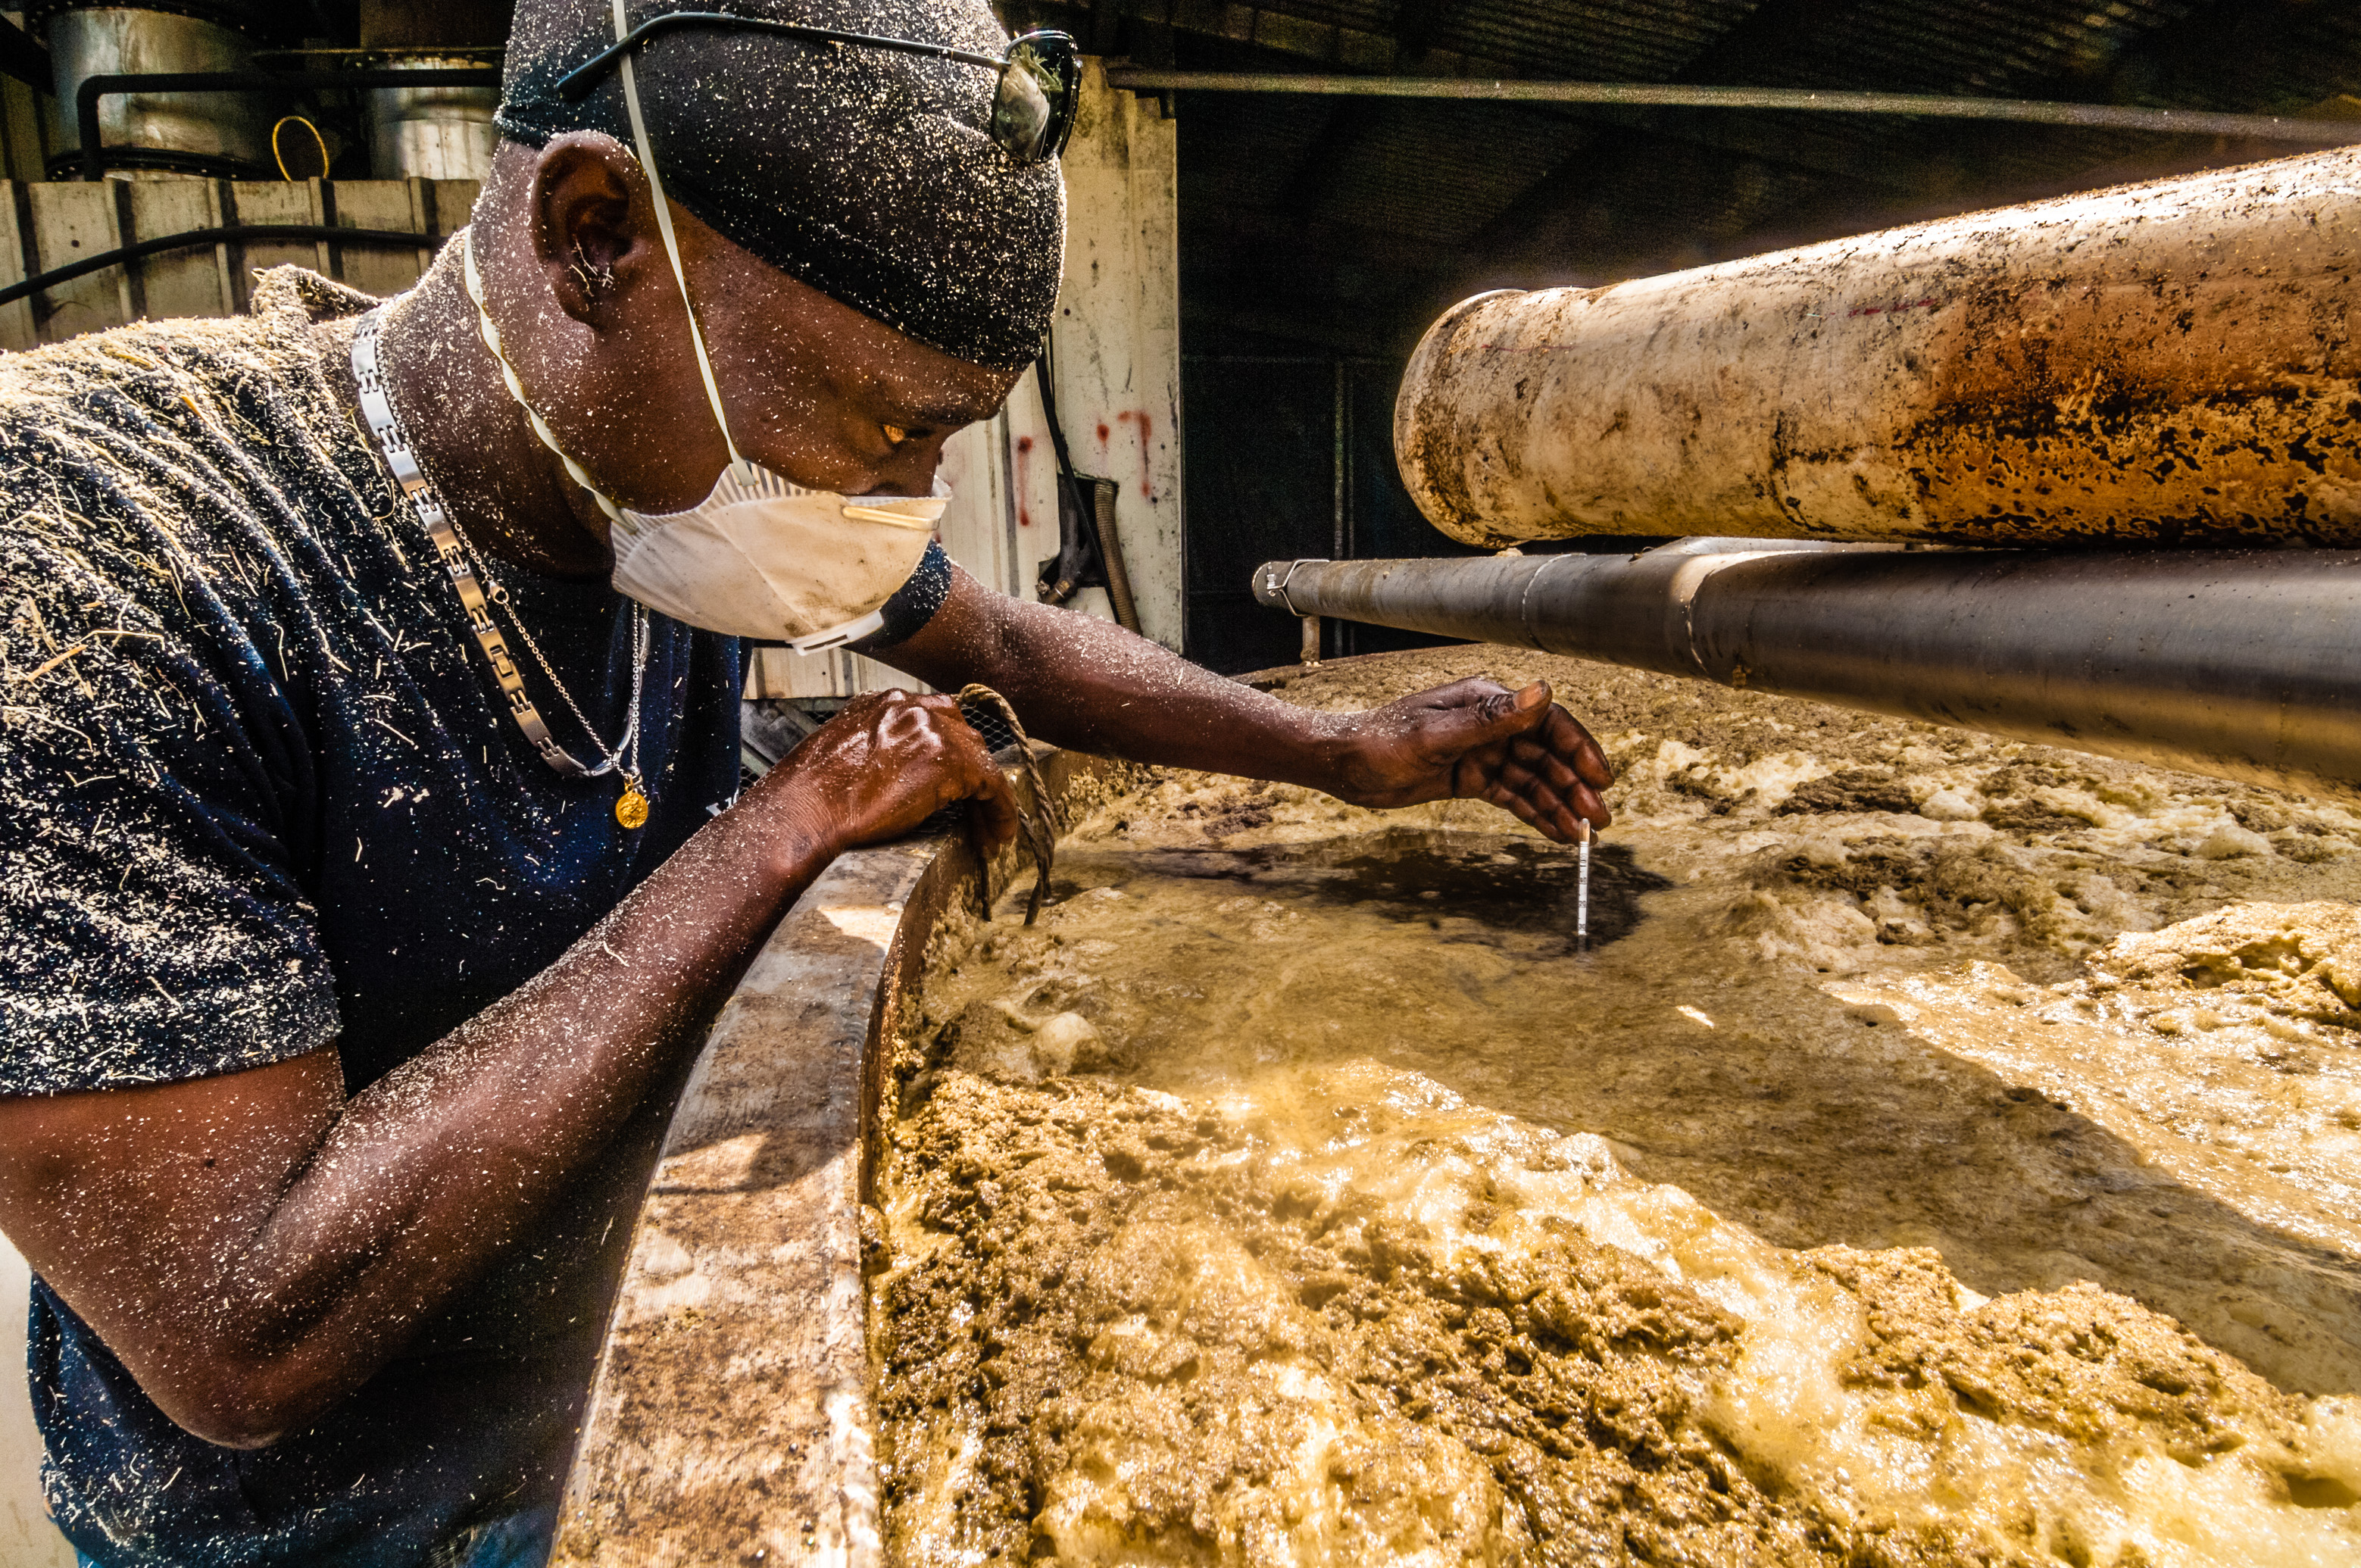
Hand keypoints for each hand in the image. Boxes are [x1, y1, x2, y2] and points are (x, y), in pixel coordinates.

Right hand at [749, 689, 1021, 860]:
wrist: (800, 814)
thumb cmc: (806, 798)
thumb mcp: (840, 759)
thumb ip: (875, 755)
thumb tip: (893, 778)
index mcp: (880, 704)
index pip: (933, 718)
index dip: (950, 752)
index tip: (954, 782)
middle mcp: (907, 707)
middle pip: (962, 734)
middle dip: (971, 773)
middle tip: (975, 809)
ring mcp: (929, 729)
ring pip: (980, 759)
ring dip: (987, 796)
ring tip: (987, 830)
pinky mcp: (945, 760)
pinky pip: (992, 784)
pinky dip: (1000, 810)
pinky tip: (996, 836)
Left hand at [1328, 678, 1612, 840]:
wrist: (1344, 765)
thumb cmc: (1382, 741)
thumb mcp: (1436, 734)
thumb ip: (1491, 719)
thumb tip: (1542, 691)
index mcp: (1486, 701)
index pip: (1546, 723)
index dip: (1578, 749)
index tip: (1600, 778)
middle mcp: (1490, 723)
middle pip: (1546, 755)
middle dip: (1574, 787)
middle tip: (1599, 820)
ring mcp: (1482, 751)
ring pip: (1532, 779)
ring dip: (1559, 805)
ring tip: (1583, 836)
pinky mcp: (1472, 776)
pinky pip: (1512, 795)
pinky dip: (1535, 812)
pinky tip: (1556, 831)